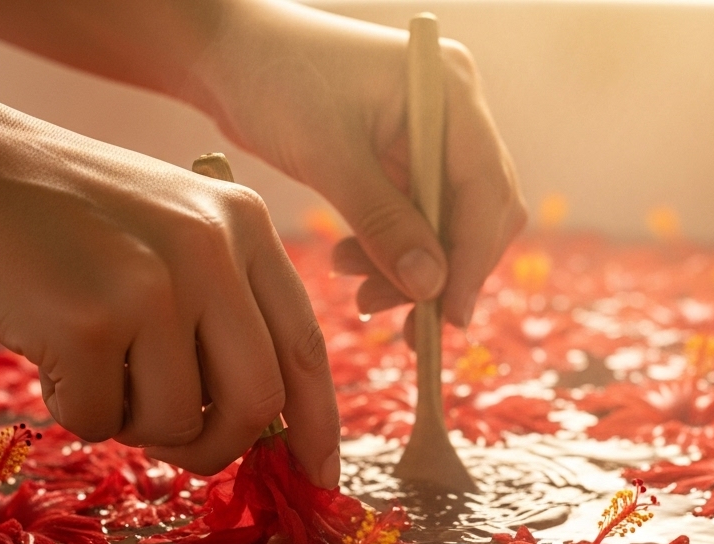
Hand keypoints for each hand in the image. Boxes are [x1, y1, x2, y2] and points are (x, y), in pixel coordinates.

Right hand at [0, 116, 340, 484]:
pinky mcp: (90, 321)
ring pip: (176, 422)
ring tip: (89, 365)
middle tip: (170, 444)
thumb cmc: (55, 212)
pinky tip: (47, 354)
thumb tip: (265, 423)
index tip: (316, 480)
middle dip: (216, 446)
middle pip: (257, 404)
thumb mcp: (167, 226)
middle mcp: (213, 251)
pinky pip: (98, 421)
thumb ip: (222, 304)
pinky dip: (71, 410)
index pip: (305, 347)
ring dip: (128, 422)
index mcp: (244, 225)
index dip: (317, 426)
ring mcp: (154, 284)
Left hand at [192, 0, 525, 330]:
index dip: (473, 258)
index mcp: (450, 91)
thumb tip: (431, 287)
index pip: (487, 187)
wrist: (226, 51)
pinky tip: (352, 267)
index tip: (448, 315)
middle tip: (403, 322)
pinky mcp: (403, 158)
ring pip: (448, 224)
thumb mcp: (326, 153)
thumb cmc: (273, 78)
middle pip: (480, 211)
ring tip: (360, 294)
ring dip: (413, 268)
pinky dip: (392, 251)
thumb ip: (382, 220)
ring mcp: (431, 136)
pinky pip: (416, 219)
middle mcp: (454, 112)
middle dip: (445, 270)